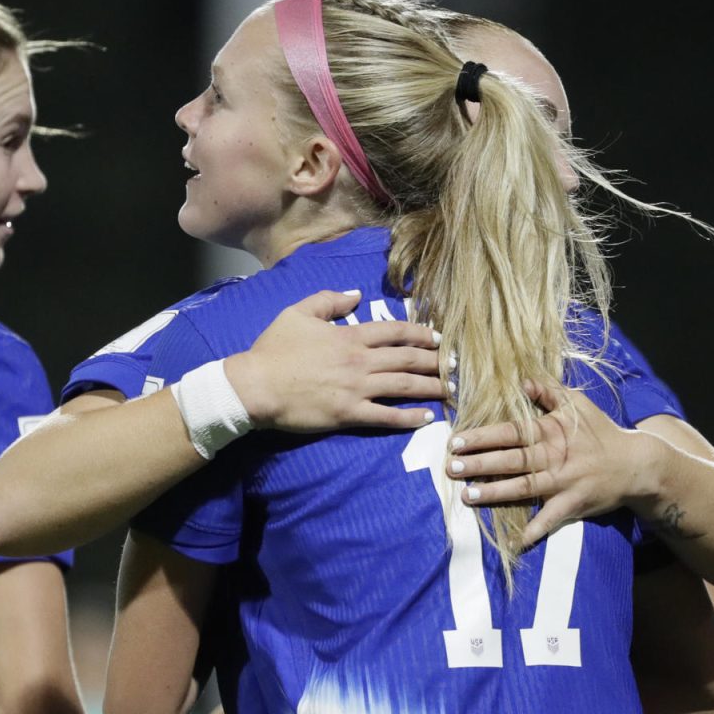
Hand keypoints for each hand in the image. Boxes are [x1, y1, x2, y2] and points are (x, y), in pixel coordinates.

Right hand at [224, 290, 443, 432]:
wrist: (256, 386)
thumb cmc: (274, 349)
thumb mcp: (297, 313)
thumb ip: (328, 301)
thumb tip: (356, 295)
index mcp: (350, 336)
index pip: (396, 332)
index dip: (422, 334)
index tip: (440, 338)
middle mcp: (360, 361)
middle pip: (408, 359)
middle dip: (436, 362)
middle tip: (457, 365)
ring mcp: (357, 389)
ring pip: (404, 386)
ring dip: (431, 387)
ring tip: (452, 390)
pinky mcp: (349, 414)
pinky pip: (386, 416)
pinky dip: (409, 418)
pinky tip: (427, 418)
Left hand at [448, 381, 655, 545]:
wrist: (637, 464)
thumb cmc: (601, 432)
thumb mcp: (577, 405)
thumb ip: (549, 391)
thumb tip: (522, 379)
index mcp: (551, 432)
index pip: (510, 432)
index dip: (483, 436)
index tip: (456, 440)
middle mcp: (554, 457)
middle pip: (512, 460)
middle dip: (480, 463)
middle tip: (452, 467)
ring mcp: (563, 483)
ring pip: (523, 488)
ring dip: (494, 493)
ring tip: (467, 496)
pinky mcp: (572, 504)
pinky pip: (550, 520)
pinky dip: (534, 532)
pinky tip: (513, 542)